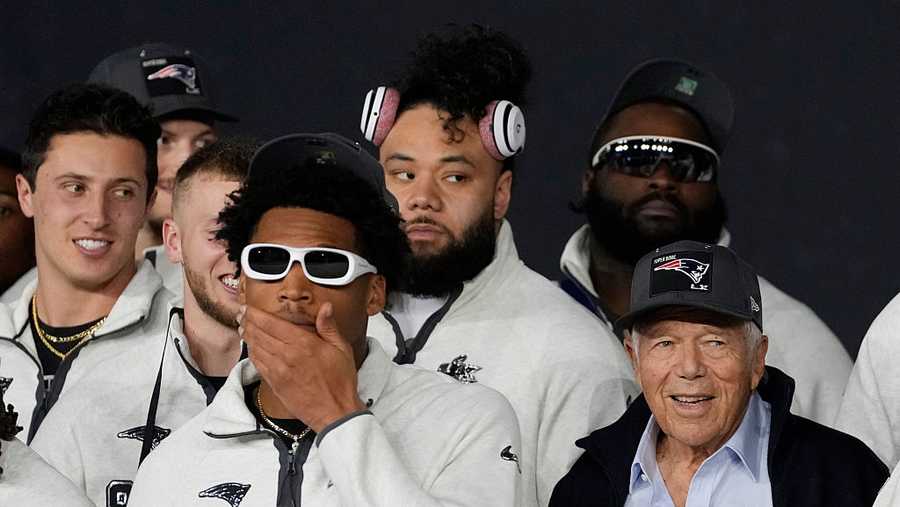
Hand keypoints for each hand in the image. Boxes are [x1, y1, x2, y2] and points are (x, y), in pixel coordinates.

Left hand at [238, 302, 365, 431]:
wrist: (335, 412)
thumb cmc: (340, 382)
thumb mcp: (342, 349)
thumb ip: (329, 327)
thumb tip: (326, 307)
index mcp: (303, 343)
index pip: (271, 323)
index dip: (255, 314)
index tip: (247, 307)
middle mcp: (287, 355)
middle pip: (259, 334)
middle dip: (247, 322)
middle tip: (240, 314)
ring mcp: (278, 371)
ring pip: (256, 348)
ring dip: (247, 337)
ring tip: (242, 328)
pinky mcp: (275, 384)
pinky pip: (258, 364)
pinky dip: (252, 353)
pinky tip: (251, 348)